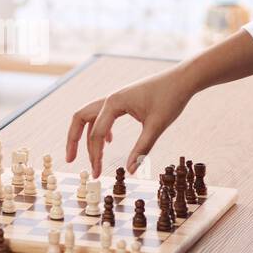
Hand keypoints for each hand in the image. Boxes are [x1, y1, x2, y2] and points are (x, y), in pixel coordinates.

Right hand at [65, 66, 193, 179]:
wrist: (182, 79)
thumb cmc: (170, 99)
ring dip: (84, 135)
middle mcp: (110, 98)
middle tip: (70, 160)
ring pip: (90, 116)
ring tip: (86, 155)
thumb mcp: (156, 126)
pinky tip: (108, 142)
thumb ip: (142, 149)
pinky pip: (103, 115)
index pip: (96, 133)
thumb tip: (130, 171)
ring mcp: (116, 98)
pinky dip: (99, 129)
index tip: (97, 173)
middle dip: (73, 140)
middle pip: (80, 118)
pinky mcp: (123, 100)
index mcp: (114, 103)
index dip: (94, 155)